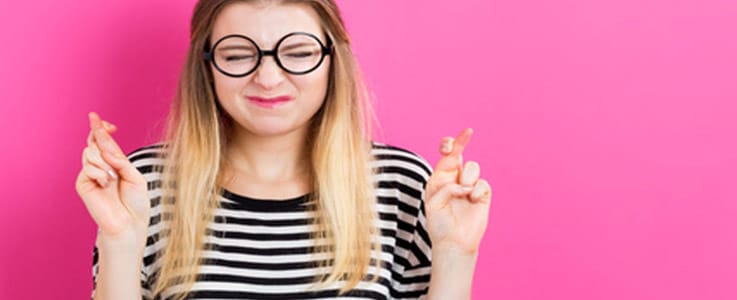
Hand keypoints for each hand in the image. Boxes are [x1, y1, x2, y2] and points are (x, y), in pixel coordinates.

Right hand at [75, 112, 149, 245]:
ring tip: (113, 178)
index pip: (104, 141)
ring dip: (104, 161)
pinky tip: (106, 183)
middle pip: (94, 142)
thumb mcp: (135, 176)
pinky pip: (87, 168)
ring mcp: (90, 175)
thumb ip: (120, 160)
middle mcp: (101, 166)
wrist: (129, 223)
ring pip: (89, 152)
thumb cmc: (136, 202)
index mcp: (114, 163)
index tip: (108, 122)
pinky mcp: (83, 184)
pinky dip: (99, 173)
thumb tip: (105, 148)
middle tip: (109, 134)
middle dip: (101, 136)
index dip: (102, 129)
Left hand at [425, 128, 492, 254]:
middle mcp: (454, 178)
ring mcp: (469, 185)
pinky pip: (483, 183)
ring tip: (464, 194)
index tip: (457, 137)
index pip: (445, 156)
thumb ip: (445, 188)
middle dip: (461, 143)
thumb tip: (466, 185)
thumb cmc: (439, 223)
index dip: (451, 143)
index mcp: (439, 178)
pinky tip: (473, 201)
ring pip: (473, 167)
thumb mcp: (433, 203)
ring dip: (467, 178)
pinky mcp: (482, 194)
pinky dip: (477, 191)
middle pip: (459, 154)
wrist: (454, 242)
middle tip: (466, 133)